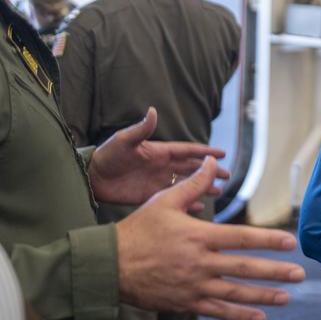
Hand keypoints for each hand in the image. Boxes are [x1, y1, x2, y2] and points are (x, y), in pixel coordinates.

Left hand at [89, 108, 228, 205]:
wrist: (92, 177)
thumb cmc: (108, 155)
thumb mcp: (124, 140)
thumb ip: (141, 129)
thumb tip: (153, 111)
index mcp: (160, 151)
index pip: (188, 151)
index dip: (205, 152)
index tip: (222, 153)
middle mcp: (162, 166)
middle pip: (192, 168)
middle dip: (210, 171)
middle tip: (228, 175)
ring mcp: (157, 181)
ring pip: (186, 184)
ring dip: (202, 186)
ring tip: (218, 191)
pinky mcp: (150, 195)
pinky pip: (173, 199)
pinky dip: (186, 203)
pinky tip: (198, 208)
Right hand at [117, 157, 305, 319]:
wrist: (109, 266)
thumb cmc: (138, 230)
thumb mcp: (165, 200)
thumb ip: (194, 184)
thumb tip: (213, 161)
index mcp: (199, 236)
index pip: (242, 238)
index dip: (269, 240)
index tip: (291, 242)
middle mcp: (200, 263)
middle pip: (245, 268)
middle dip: (276, 271)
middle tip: (300, 274)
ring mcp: (194, 286)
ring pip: (236, 293)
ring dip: (264, 296)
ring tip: (288, 297)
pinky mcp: (185, 303)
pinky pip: (218, 311)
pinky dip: (240, 315)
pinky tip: (259, 316)